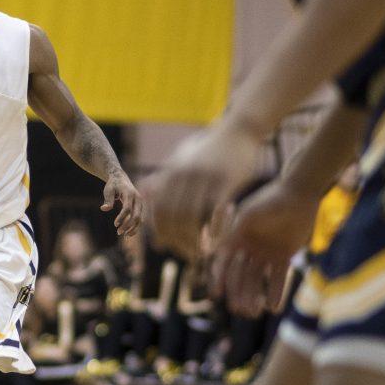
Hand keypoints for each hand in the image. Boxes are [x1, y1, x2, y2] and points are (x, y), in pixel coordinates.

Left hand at [102, 171, 143, 236]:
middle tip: (118, 232)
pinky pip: (139, 218)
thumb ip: (108, 200)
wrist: (120, 178)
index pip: (127, 208)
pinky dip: (135, 226)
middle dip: (128, 225)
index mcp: (129, 194)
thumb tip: (104, 209)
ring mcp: (140, 203)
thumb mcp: (108, 190)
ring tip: (124, 235)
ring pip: (140, 218)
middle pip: (136, 215)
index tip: (115, 224)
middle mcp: (137, 198)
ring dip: (133, 228)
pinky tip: (128, 232)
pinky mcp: (140, 206)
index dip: (122, 217)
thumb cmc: (113, 184)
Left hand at [145, 125, 261, 259]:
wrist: (239, 130)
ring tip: (203, 251)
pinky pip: (213, 212)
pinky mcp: (224, 181)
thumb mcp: (182, 158)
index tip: (165, 246)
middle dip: (178, 241)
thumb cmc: (211, 148)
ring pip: (191, 218)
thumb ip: (165, 175)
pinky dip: (214, 230)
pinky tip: (216, 238)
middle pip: (172, 217)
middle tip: (188, 254)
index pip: (158, 210)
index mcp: (171, 173)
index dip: (160, 231)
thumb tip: (145, 189)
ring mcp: (203, 178)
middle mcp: (183, 176)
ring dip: (195, 240)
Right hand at [212, 178, 319, 316]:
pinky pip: (278, 278)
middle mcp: (248, 248)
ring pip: (256, 280)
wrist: (300, 192)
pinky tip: (274, 307)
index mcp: (236, 238)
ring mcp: (266, 253)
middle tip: (239, 310)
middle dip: (238, 293)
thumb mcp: (250, 214)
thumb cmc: (272, 200)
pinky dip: (276, 292)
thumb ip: (234, 231)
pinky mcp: (284, 256)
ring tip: (254, 312)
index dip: (219, 278)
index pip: (223, 262)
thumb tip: (218, 252)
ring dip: (254, 296)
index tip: (217, 294)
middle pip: (239, 275)